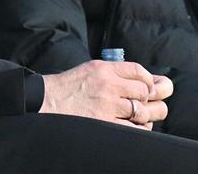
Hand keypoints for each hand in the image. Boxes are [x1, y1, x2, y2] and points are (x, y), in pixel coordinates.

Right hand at [40, 61, 169, 129]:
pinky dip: (139, 129)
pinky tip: (132, 126)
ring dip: (145, 116)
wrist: (47, 102)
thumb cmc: (68, 88)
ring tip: (137, 117)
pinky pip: (136, 129)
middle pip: (146, 91)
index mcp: (104, 69)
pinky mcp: (106, 124)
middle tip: (147, 104)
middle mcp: (108, 85)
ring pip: (143, 111)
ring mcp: (108, 106)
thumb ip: (114, 72)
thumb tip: (146, 80)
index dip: (148, 80)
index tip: (147, 87)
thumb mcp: (90, 70)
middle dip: (150, 99)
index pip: (139, 70)